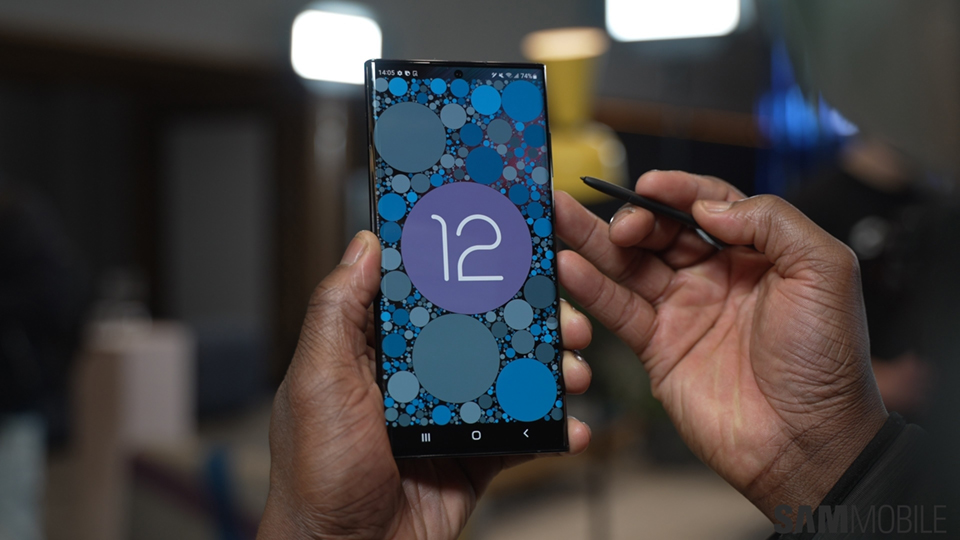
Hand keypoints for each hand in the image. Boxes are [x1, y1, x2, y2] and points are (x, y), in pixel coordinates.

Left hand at [258, 231, 592, 539]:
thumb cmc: (317, 475)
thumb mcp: (318, 382)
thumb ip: (337, 311)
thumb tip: (365, 244)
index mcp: (377, 347)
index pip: (425, 289)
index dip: (464, 264)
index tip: (505, 242)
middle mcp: (418, 374)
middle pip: (482, 327)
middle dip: (528, 313)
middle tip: (560, 311)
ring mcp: (451, 412)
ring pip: (511, 374)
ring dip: (550, 366)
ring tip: (574, 368)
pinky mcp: (476, 452)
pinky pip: (523, 430)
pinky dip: (553, 425)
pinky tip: (572, 423)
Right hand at [556, 171, 887, 517]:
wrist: (806, 441)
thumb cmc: (826, 362)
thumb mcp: (824, 271)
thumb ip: (773, 221)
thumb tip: (708, 206)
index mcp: (757, 254)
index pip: (708, 204)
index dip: (677, 190)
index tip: (649, 184)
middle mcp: (715, 277)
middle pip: (660, 231)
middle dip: (632, 216)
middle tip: (619, 221)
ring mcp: (683, 312)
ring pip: (629, 264)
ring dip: (593, 240)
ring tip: (560, 216)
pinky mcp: (657, 347)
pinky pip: (619, 309)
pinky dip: (591, 287)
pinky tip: (569, 266)